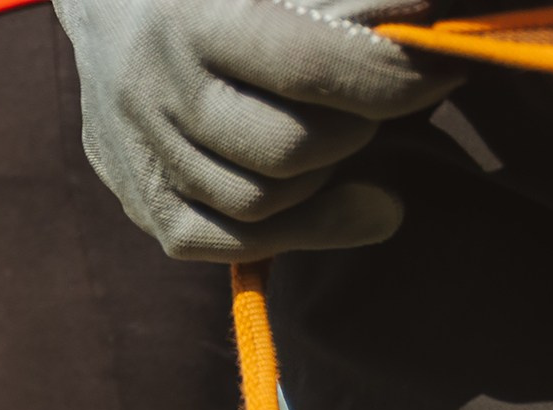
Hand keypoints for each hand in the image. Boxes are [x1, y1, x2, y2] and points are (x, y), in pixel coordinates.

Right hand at [51, 0, 459, 261]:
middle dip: (358, 131)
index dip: (390, 75)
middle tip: (384, 103)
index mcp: (194, 17)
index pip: (307, 63)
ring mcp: (138, 153)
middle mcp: (155, 89)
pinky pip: (223, 243)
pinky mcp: (136, 198)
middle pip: (288, 150)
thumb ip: (343, 1)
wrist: (110, 2)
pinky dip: (295, 230)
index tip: (443, 67)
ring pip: (260, 204)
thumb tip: (425, 25)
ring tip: (350, 142)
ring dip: (328, 180)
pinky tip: (340, 203)